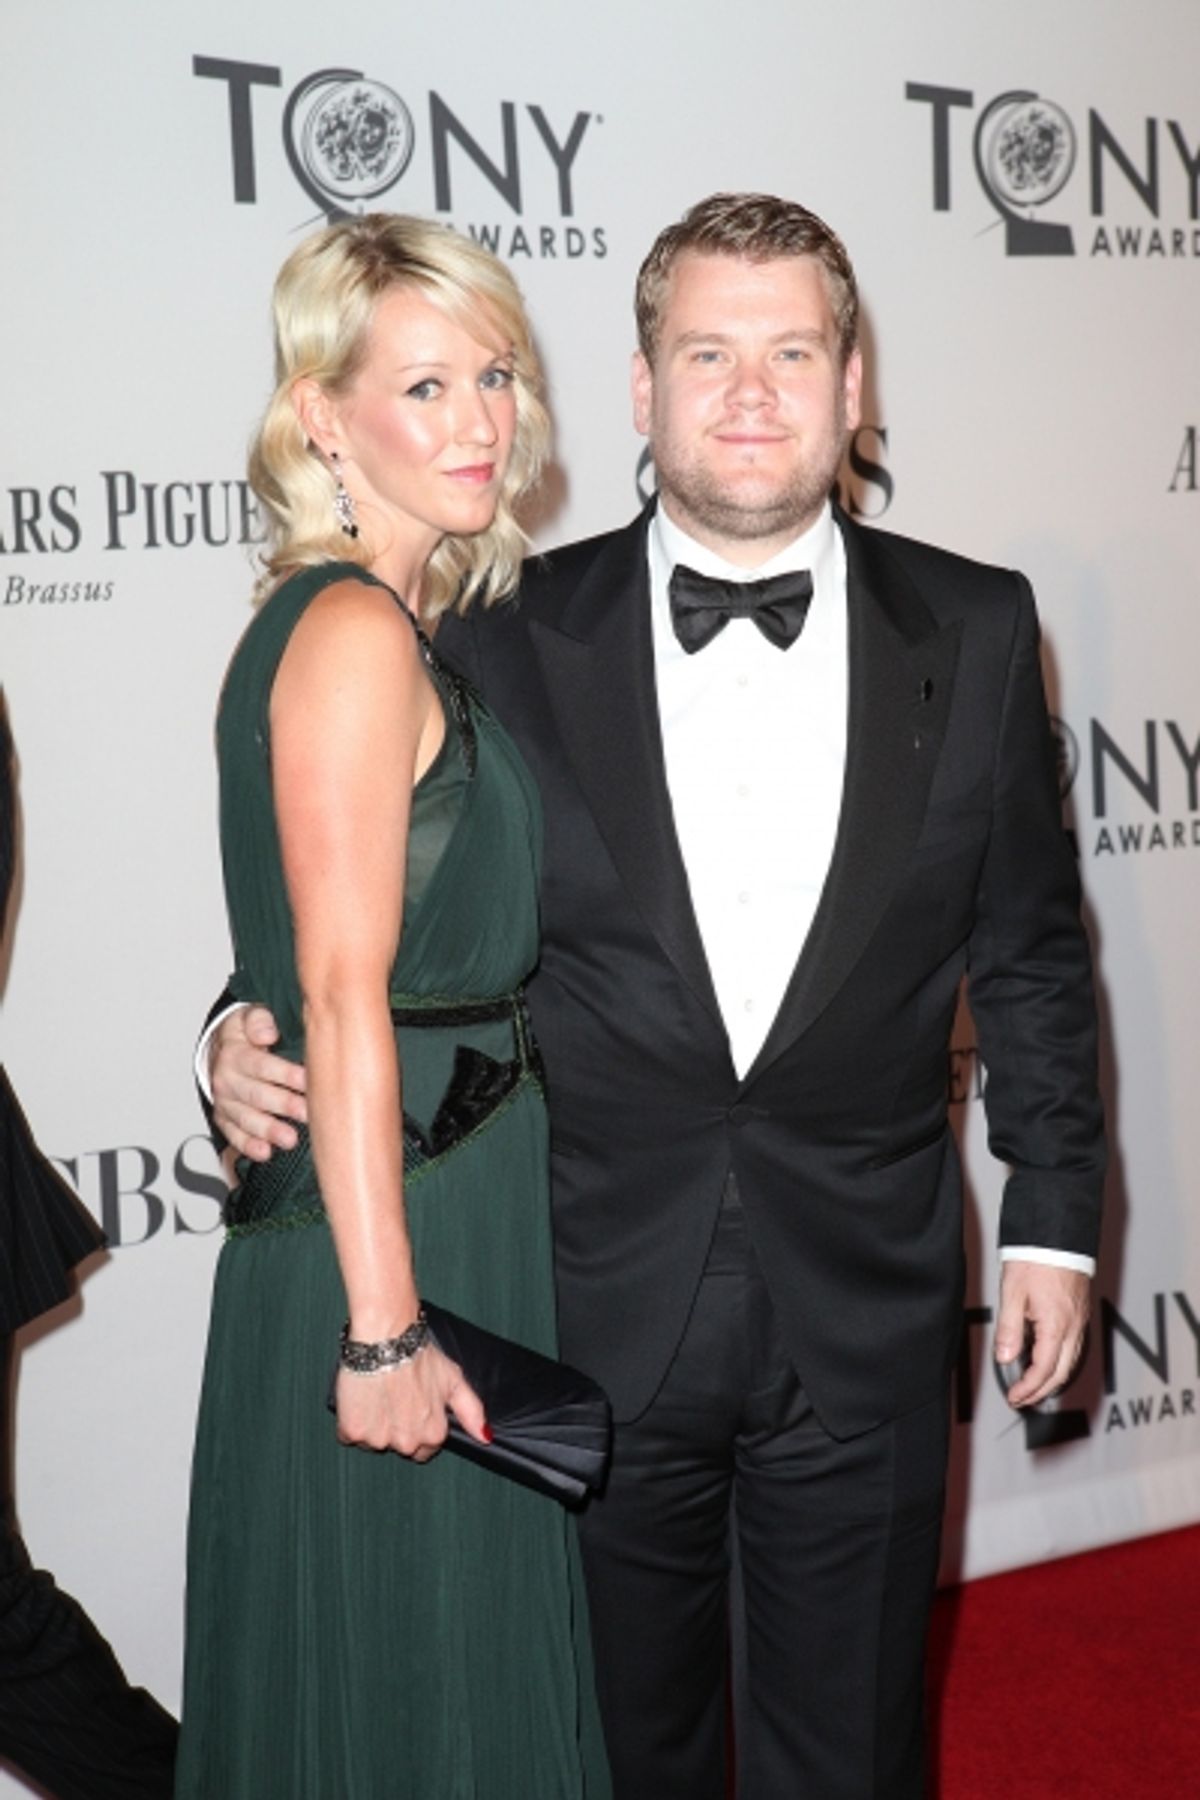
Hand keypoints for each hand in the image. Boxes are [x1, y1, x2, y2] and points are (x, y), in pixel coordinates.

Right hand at [211, 1004, 307, 1160]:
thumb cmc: (244, 1035)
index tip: (306, 1080)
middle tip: (306, 1112)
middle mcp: (227, 1079)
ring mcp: (225, 1102)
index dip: (284, 1074)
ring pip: (246, 1118)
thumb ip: (259, 1020)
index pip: (261, 1065)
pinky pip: (234, 1134)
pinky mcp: (225, 1119)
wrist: (220, 1051)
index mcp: (235, 1053)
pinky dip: (248, 1145)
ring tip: (289, 1139)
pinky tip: (265, 1152)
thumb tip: (267, 1031)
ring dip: (268, 1130)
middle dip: (282, 1105)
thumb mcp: (249, 1016)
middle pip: (256, 1095)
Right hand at [335, 1344, 489, 1460]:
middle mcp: (407, 1442)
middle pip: (399, 1446)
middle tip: (394, 1399)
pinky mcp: (354, 1431)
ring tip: (378, 1396)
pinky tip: (361, 1400)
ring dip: (374, 1426)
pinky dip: (352, 1422)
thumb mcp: (453, 1380)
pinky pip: (350, 1435)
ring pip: (373, 1442)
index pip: (425, 1449)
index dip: (417, 1428)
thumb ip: (471, 1411)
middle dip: (396, 1429)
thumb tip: (486, 1437)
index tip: (410, 1409)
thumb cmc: (419, 1356)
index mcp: (433, 1434)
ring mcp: (379, 1439)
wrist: (385, 1339)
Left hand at [994, 1260, 1089, 1407]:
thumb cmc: (1035, 1259)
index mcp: (1057, 1326)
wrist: (1057, 1235)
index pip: (1044, 1370)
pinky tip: (1046, 1360)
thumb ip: (1009, 1329)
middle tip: (1021, 1399)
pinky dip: (1060, 1362)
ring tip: (1031, 1386)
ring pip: (1071, 1361)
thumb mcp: (1013, 1294)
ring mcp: (1080, 1320)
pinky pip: (1074, 1347)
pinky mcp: (1080, 1312)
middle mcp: (1074, 1327)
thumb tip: (1004, 1358)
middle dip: (1041, 1391)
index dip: (1028, 1388)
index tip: (1014, 1397)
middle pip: (1062, 1372)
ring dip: (1052, 1379)